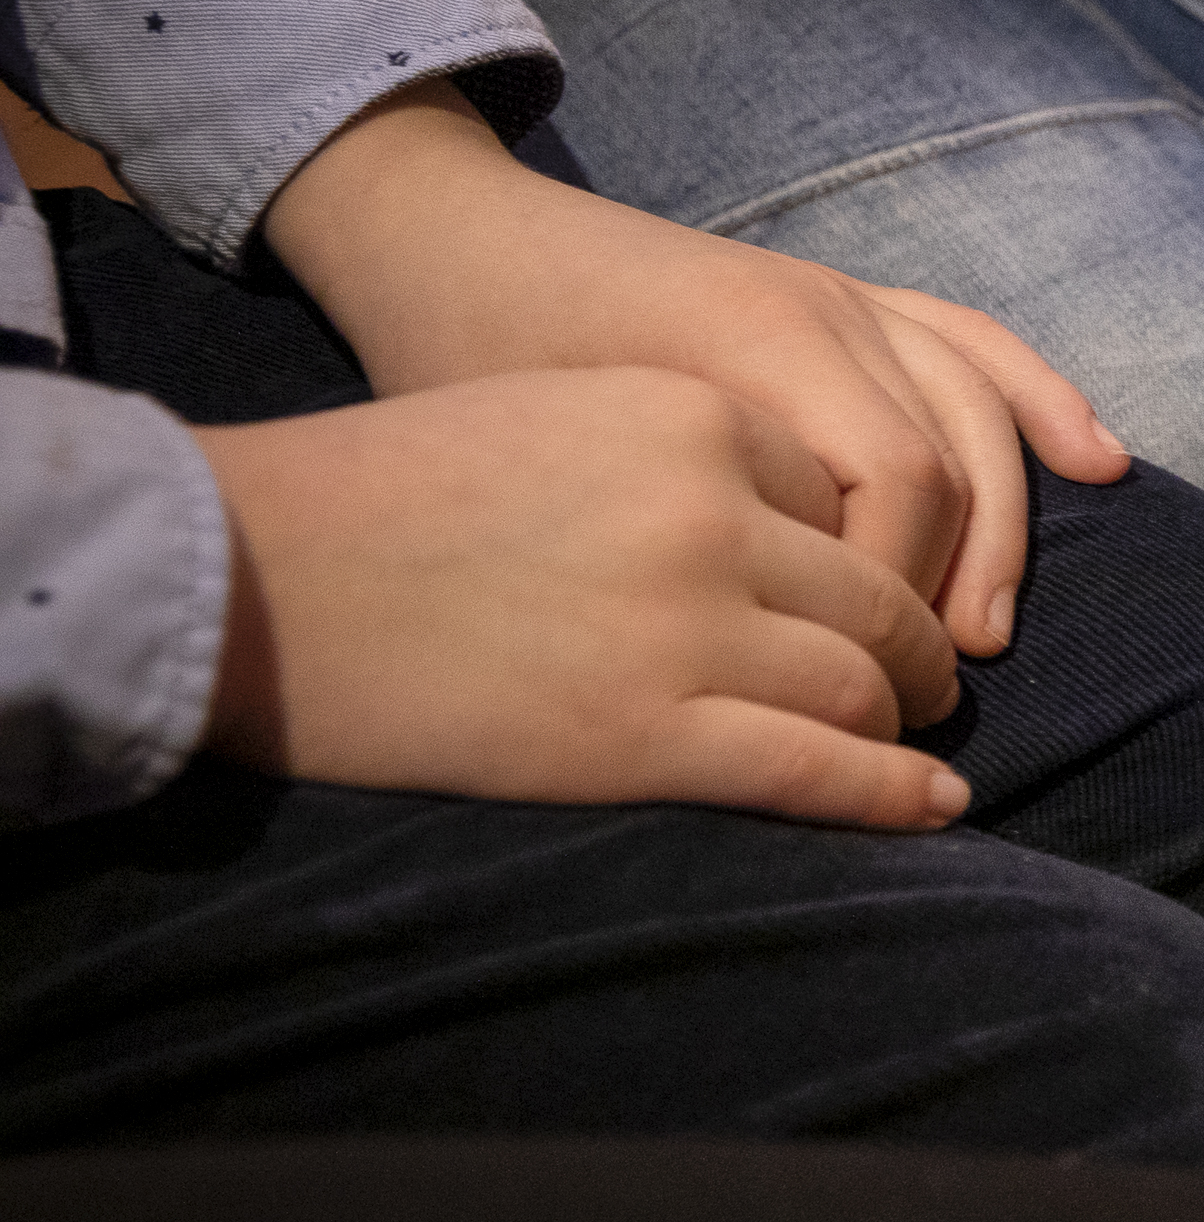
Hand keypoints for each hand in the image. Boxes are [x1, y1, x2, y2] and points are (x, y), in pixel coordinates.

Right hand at [199, 369, 972, 824]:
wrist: (251, 575)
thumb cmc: (386, 495)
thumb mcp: (564, 419)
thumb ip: (684, 460)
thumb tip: (791, 528)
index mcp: (695, 420)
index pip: (854, 494)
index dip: (871, 554)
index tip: (875, 591)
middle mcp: (712, 515)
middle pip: (879, 593)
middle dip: (917, 646)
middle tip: (928, 677)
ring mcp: (687, 628)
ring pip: (864, 684)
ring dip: (905, 719)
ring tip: (916, 737)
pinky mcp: (647, 736)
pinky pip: (821, 770)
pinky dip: (892, 793)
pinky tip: (933, 801)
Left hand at [259, 86, 1122, 654]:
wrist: (452, 239)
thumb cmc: (467, 365)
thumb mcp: (550, 462)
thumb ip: (667, 539)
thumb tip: (766, 667)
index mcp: (750, 345)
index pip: (894, 489)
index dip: (892, 600)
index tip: (848, 687)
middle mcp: (821, 310)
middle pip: (951, 461)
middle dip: (955, 582)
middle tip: (928, 688)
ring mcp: (846, 296)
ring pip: (980, 413)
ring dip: (1004, 528)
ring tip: (987, 630)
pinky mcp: (853, 296)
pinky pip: (978, 345)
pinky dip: (1044, 401)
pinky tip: (1098, 463)